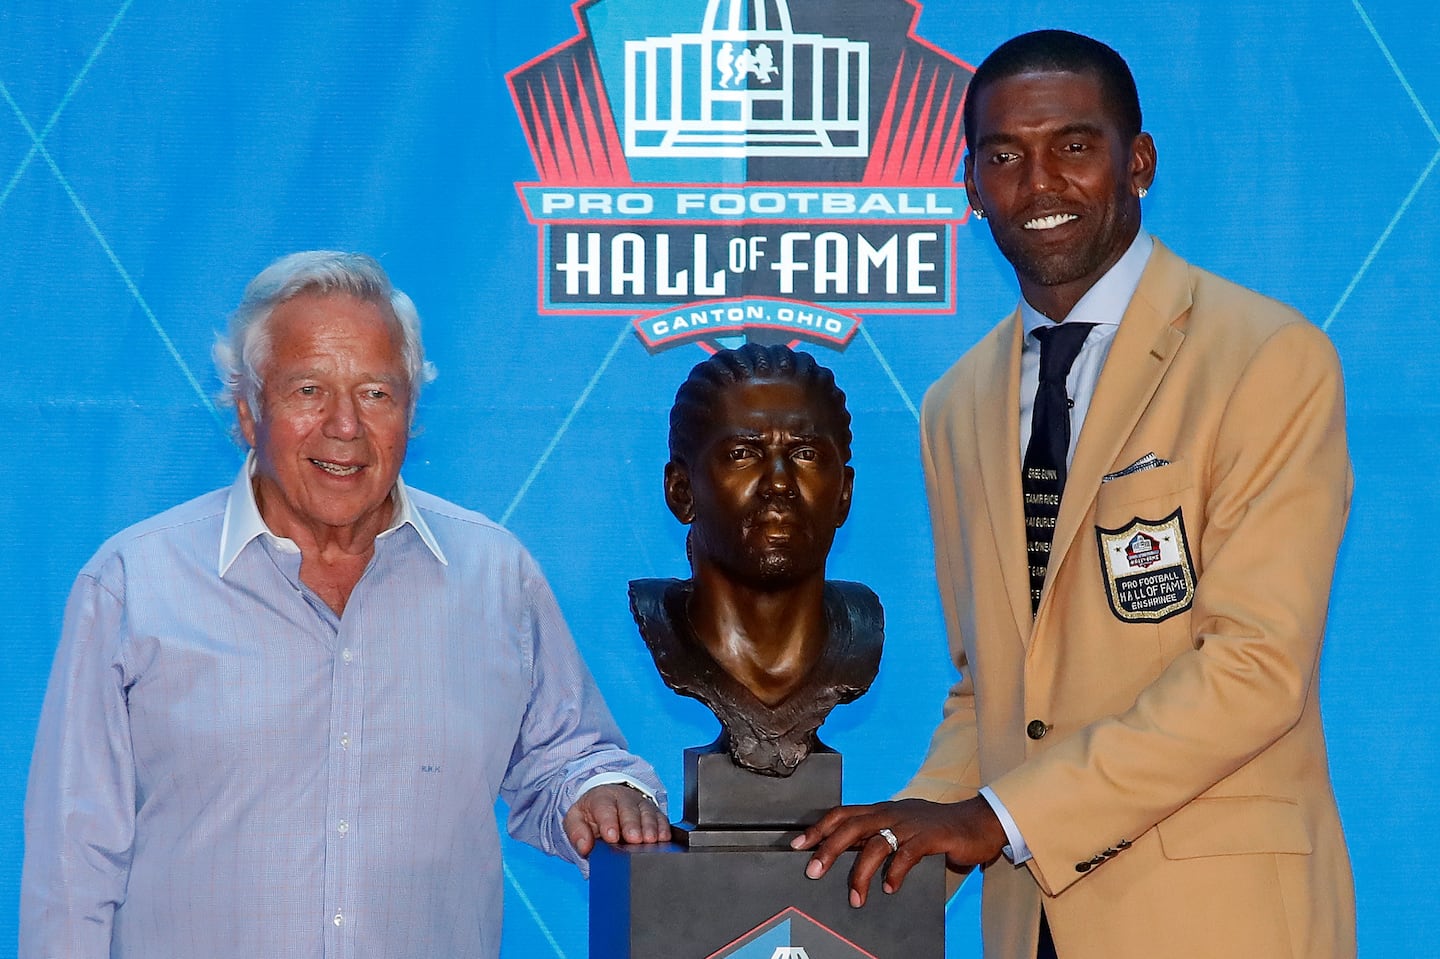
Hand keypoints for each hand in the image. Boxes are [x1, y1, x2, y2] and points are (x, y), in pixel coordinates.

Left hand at [563, 783, 670, 856]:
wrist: (607, 800)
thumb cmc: (592, 813)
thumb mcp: (576, 819)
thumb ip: (576, 832)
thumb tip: (584, 847)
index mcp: (601, 798)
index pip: (604, 807)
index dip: (608, 822)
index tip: (611, 837)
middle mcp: (622, 798)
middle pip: (629, 809)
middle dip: (632, 824)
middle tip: (634, 839)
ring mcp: (640, 804)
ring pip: (647, 812)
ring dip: (650, 827)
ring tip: (651, 840)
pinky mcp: (653, 811)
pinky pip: (660, 817)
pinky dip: (663, 827)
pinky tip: (663, 837)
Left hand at [790, 797, 1006, 905]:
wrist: (977, 821)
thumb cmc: (936, 827)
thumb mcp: (901, 825)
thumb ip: (877, 834)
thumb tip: (847, 850)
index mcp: (882, 809)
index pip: (842, 814)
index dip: (818, 828)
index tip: (797, 845)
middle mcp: (892, 812)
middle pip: (851, 826)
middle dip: (828, 849)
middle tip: (812, 871)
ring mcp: (910, 823)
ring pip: (876, 843)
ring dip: (860, 873)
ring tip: (855, 897)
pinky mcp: (930, 837)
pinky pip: (907, 855)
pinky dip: (895, 873)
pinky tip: (889, 888)